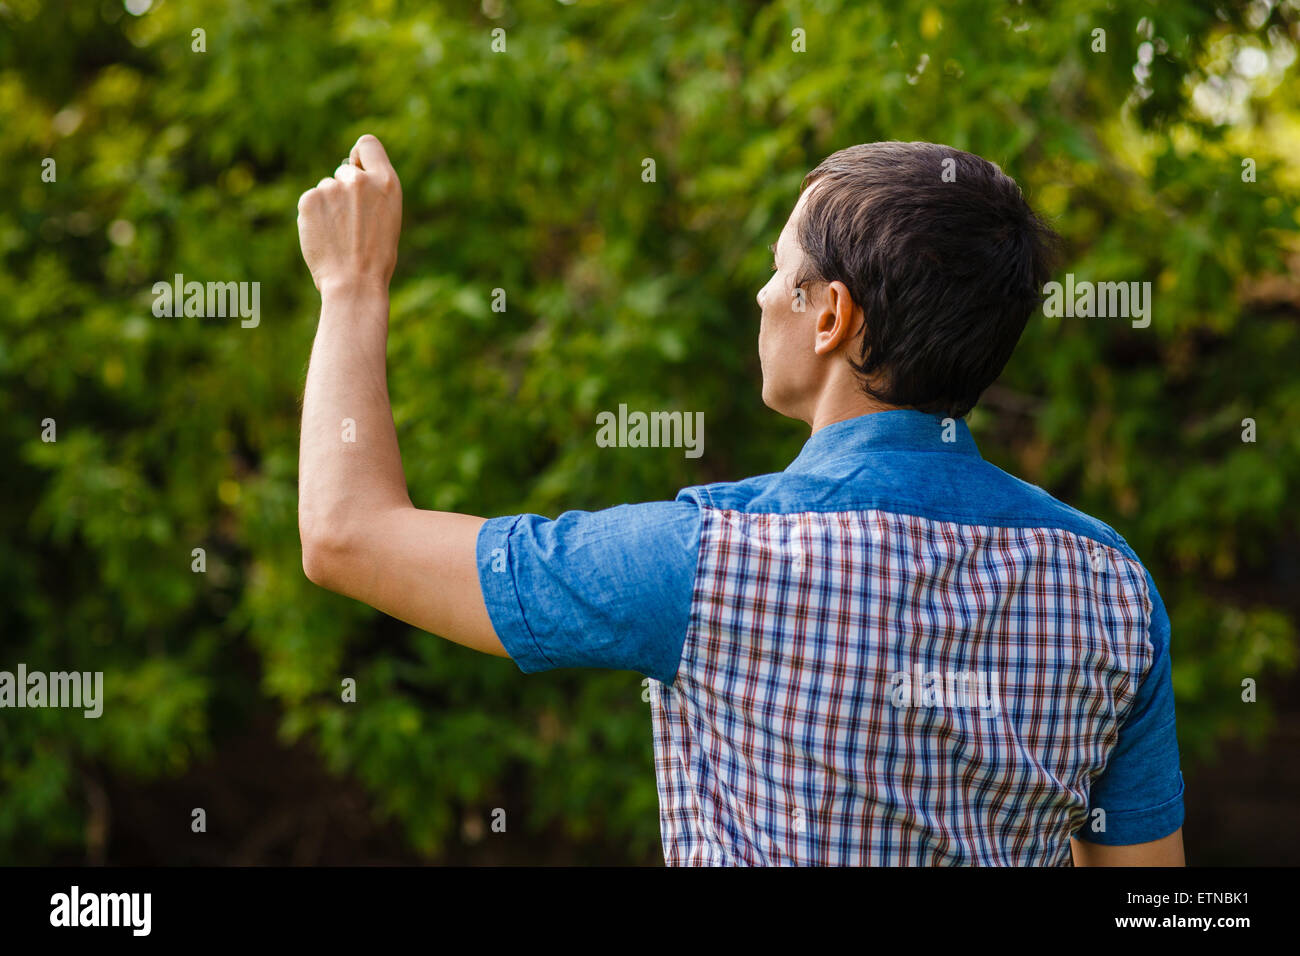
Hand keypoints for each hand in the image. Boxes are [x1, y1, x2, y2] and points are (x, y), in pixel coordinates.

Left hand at [297, 134, 402, 293]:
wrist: (354, 283)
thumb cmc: (376, 258)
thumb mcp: (388, 217)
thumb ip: (373, 191)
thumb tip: (348, 172)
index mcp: (387, 183)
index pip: (368, 145)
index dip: (360, 156)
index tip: (356, 167)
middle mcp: (360, 179)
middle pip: (344, 170)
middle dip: (344, 191)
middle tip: (351, 224)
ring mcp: (333, 187)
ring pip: (326, 189)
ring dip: (329, 207)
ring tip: (339, 236)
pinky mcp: (310, 199)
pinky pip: (310, 201)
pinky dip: (314, 217)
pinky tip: (325, 236)